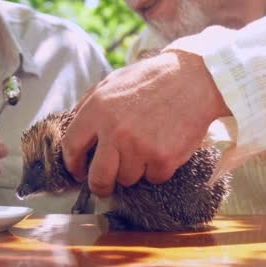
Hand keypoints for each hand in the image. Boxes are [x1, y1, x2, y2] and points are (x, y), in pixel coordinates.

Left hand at [62, 50, 229, 196]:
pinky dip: (157, 168)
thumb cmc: (152, 80)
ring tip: (145, 148)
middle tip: (104, 186)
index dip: (73, 164)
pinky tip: (163, 146)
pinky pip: (153, 177)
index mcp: (97, 109)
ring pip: (127, 179)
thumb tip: (72, 125)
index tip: (79, 171)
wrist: (194, 80)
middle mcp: (115, 130)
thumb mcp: (112, 82)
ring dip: (134, 170)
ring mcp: (139, 146)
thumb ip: (89, 103)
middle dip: (99, 186)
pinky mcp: (163, 158)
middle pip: (98, 177)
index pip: (72, 147)